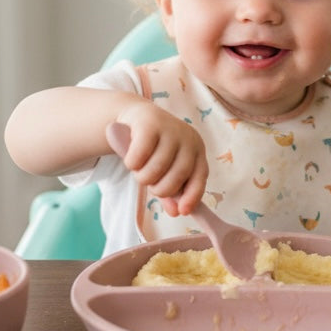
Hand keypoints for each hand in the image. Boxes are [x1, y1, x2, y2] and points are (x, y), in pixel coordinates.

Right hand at [110, 101, 208, 216]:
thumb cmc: (156, 149)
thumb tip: (176, 212)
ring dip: (143, 178)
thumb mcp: (166, 171)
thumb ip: (172, 192)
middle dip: (160, 188)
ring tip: (139, 172)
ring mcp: (170, 129)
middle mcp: (188, 138)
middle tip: (151, 184)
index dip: (192, 196)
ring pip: (157, 168)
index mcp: (197, 150)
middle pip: (178, 175)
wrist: (138, 117)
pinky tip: (131, 160)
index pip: (199, 176)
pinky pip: (139, 157)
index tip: (182, 212)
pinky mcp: (149, 124)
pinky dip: (132, 164)